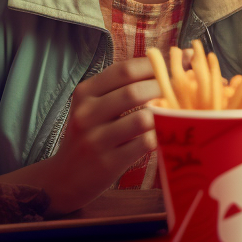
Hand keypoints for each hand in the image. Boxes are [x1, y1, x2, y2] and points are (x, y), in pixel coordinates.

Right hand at [41, 58, 161, 213]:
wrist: (64, 178)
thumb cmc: (90, 134)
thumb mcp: (95, 106)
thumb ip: (123, 86)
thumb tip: (168, 63)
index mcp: (86, 92)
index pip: (126, 69)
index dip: (156, 65)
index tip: (176, 66)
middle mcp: (86, 113)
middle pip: (134, 91)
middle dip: (162, 89)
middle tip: (178, 92)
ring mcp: (95, 139)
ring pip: (142, 118)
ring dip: (162, 115)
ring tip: (171, 114)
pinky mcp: (107, 163)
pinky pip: (144, 144)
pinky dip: (158, 137)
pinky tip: (161, 136)